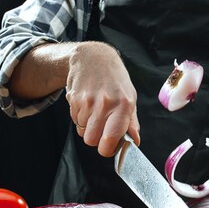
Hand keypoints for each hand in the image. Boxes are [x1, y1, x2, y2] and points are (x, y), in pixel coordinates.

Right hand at [66, 42, 139, 156]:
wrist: (93, 58)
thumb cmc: (115, 81)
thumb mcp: (130, 99)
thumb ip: (132, 123)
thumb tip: (134, 142)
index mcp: (123, 106)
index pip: (110, 139)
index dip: (107, 149)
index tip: (109, 147)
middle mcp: (105, 104)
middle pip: (91, 140)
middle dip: (95, 140)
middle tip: (102, 130)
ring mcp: (87, 101)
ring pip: (82, 131)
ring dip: (88, 128)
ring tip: (95, 113)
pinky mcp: (73, 99)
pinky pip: (75, 120)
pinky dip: (80, 118)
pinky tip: (87, 105)